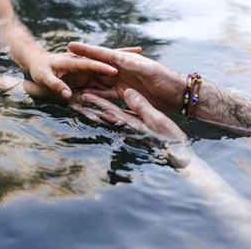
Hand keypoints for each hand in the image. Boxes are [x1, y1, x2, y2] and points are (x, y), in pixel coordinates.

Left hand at [27, 47, 141, 99]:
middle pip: (105, 58)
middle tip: (140, 50)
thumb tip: (68, 95)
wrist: (37, 63)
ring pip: (108, 63)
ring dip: (124, 60)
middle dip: (123, 54)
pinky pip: (103, 73)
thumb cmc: (39, 69)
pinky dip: (117, 70)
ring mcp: (87, 66)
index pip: (90, 64)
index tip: (116, 69)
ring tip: (142, 57)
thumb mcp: (44, 78)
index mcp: (73, 61)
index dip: (103, 66)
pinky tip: (131, 72)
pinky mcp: (88, 72)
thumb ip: (56, 86)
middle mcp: (83, 61)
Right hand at [67, 42, 186, 111]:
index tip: (70, 45)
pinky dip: (97, 96)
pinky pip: (107, 95)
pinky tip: (86, 97)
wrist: (178, 94)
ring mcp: (123, 81)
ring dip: (85, 81)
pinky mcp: (126, 94)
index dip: (86, 50)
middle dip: (80, 64)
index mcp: (126, 61)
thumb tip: (115, 57)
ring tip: (69, 82)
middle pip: (96, 66)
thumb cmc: (166, 78)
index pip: (102, 53)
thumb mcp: (149, 70)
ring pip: (99, 81)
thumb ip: (132, 64)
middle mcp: (122, 69)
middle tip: (62, 62)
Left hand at [71, 88, 189, 166]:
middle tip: (71, 103)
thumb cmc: (170, 139)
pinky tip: (103, 113)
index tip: (82, 96)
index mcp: (131, 123)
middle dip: (89, 109)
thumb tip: (127, 92)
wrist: (179, 156)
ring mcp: (132, 129)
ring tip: (80, 107)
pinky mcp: (138, 130)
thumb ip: (142, 107)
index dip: (96, 102)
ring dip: (94, 113)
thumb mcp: (157, 119)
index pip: (110, 110)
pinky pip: (119, 120)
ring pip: (109, 119)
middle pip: (104, 116)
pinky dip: (108, 115)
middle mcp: (128, 127)